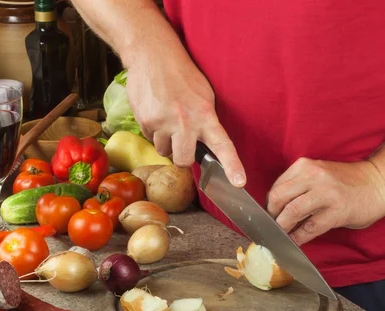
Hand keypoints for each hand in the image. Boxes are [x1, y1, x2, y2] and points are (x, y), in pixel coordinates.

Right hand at [125, 56, 245, 186]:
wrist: (152, 55)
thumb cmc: (182, 75)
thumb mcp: (204, 94)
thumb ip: (206, 120)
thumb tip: (207, 144)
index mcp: (205, 115)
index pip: (223, 145)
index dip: (232, 165)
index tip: (239, 182)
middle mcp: (185, 122)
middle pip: (184, 160)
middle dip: (182, 157)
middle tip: (181, 144)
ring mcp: (163, 123)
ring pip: (164, 151)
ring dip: (166, 142)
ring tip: (166, 120)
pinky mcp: (145, 121)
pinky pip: (150, 138)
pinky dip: (153, 131)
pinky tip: (155, 112)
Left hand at [266, 158, 384, 244]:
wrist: (379, 184)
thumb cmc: (346, 183)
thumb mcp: (318, 175)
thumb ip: (298, 185)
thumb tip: (274, 207)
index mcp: (305, 166)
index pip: (276, 186)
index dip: (269, 205)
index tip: (268, 216)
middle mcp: (313, 176)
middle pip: (278, 198)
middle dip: (272, 216)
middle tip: (272, 227)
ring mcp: (326, 193)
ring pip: (291, 212)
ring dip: (282, 228)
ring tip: (281, 236)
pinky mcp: (336, 211)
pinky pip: (309, 227)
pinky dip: (298, 238)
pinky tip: (294, 242)